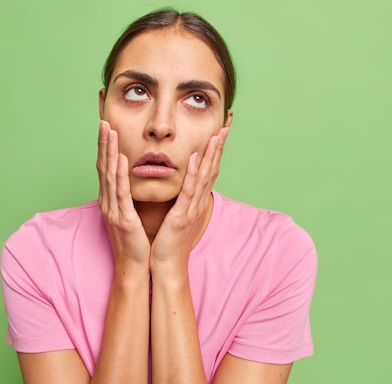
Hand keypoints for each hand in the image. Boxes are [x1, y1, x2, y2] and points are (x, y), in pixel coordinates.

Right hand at [97, 120, 150, 271]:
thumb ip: (127, 197)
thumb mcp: (129, 214)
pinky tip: (121, 160)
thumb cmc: (134, 242)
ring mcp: (113, 210)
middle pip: (103, 167)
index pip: (106, 168)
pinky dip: (120, 175)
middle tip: (104, 122)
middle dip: (104, 143)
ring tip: (110, 133)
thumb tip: (130, 180)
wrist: (133, 267)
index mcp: (110, 201)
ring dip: (110, 152)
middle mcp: (108, 202)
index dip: (105, 147)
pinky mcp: (123, 219)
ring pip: (110, 176)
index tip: (107, 127)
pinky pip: (121, 193)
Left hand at [150, 126, 229, 273]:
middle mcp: (197, 203)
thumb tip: (181, 186)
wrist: (166, 265)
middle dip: (218, 148)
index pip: (207, 171)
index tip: (219, 132)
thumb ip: (181, 199)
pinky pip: (188, 192)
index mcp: (195, 201)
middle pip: (211, 170)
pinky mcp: (181, 217)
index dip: (214, 152)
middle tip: (225, 127)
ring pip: (203, 177)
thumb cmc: (169, 241)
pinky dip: (192, 175)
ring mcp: (191, 209)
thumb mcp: (177, 215)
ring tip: (216, 135)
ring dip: (210, 155)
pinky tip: (194, 159)